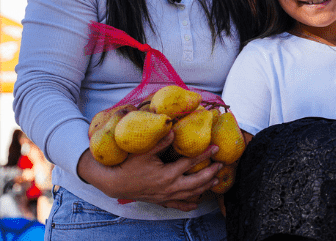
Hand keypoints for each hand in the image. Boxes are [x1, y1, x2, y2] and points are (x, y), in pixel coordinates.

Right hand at [77, 131, 222, 211]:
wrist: (115, 183)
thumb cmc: (129, 165)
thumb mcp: (143, 152)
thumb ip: (160, 141)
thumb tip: (174, 129)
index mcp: (167, 174)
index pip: (190, 163)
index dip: (204, 155)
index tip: (215, 148)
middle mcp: (169, 187)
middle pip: (196, 183)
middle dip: (210, 174)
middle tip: (220, 166)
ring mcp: (166, 196)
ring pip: (190, 195)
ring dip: (204, 188)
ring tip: (215, 181)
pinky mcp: (161, 201)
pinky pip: (177, 205)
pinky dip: (188, 205)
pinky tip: (196, 204)